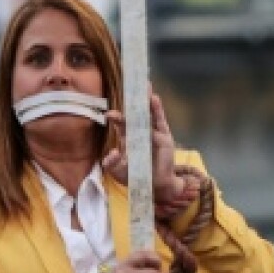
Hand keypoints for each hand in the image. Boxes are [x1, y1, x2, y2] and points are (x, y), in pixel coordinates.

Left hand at [103, 90, 193, 206]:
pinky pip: (160, 122)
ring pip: (148, 113)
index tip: (109, 114)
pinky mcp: (164, 137)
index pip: (122, 123)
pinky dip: (157, 110)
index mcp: (128, 138)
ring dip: (146, 100)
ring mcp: (153, 133)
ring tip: (144, 86)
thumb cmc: (136, 177)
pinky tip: (154, 99)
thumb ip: (112, 164)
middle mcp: (140, 132)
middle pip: (135, 113)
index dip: (116, 118)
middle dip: (132, 101)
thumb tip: (111, 154)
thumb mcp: (119, 171)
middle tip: (130, 85)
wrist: (155, 187)